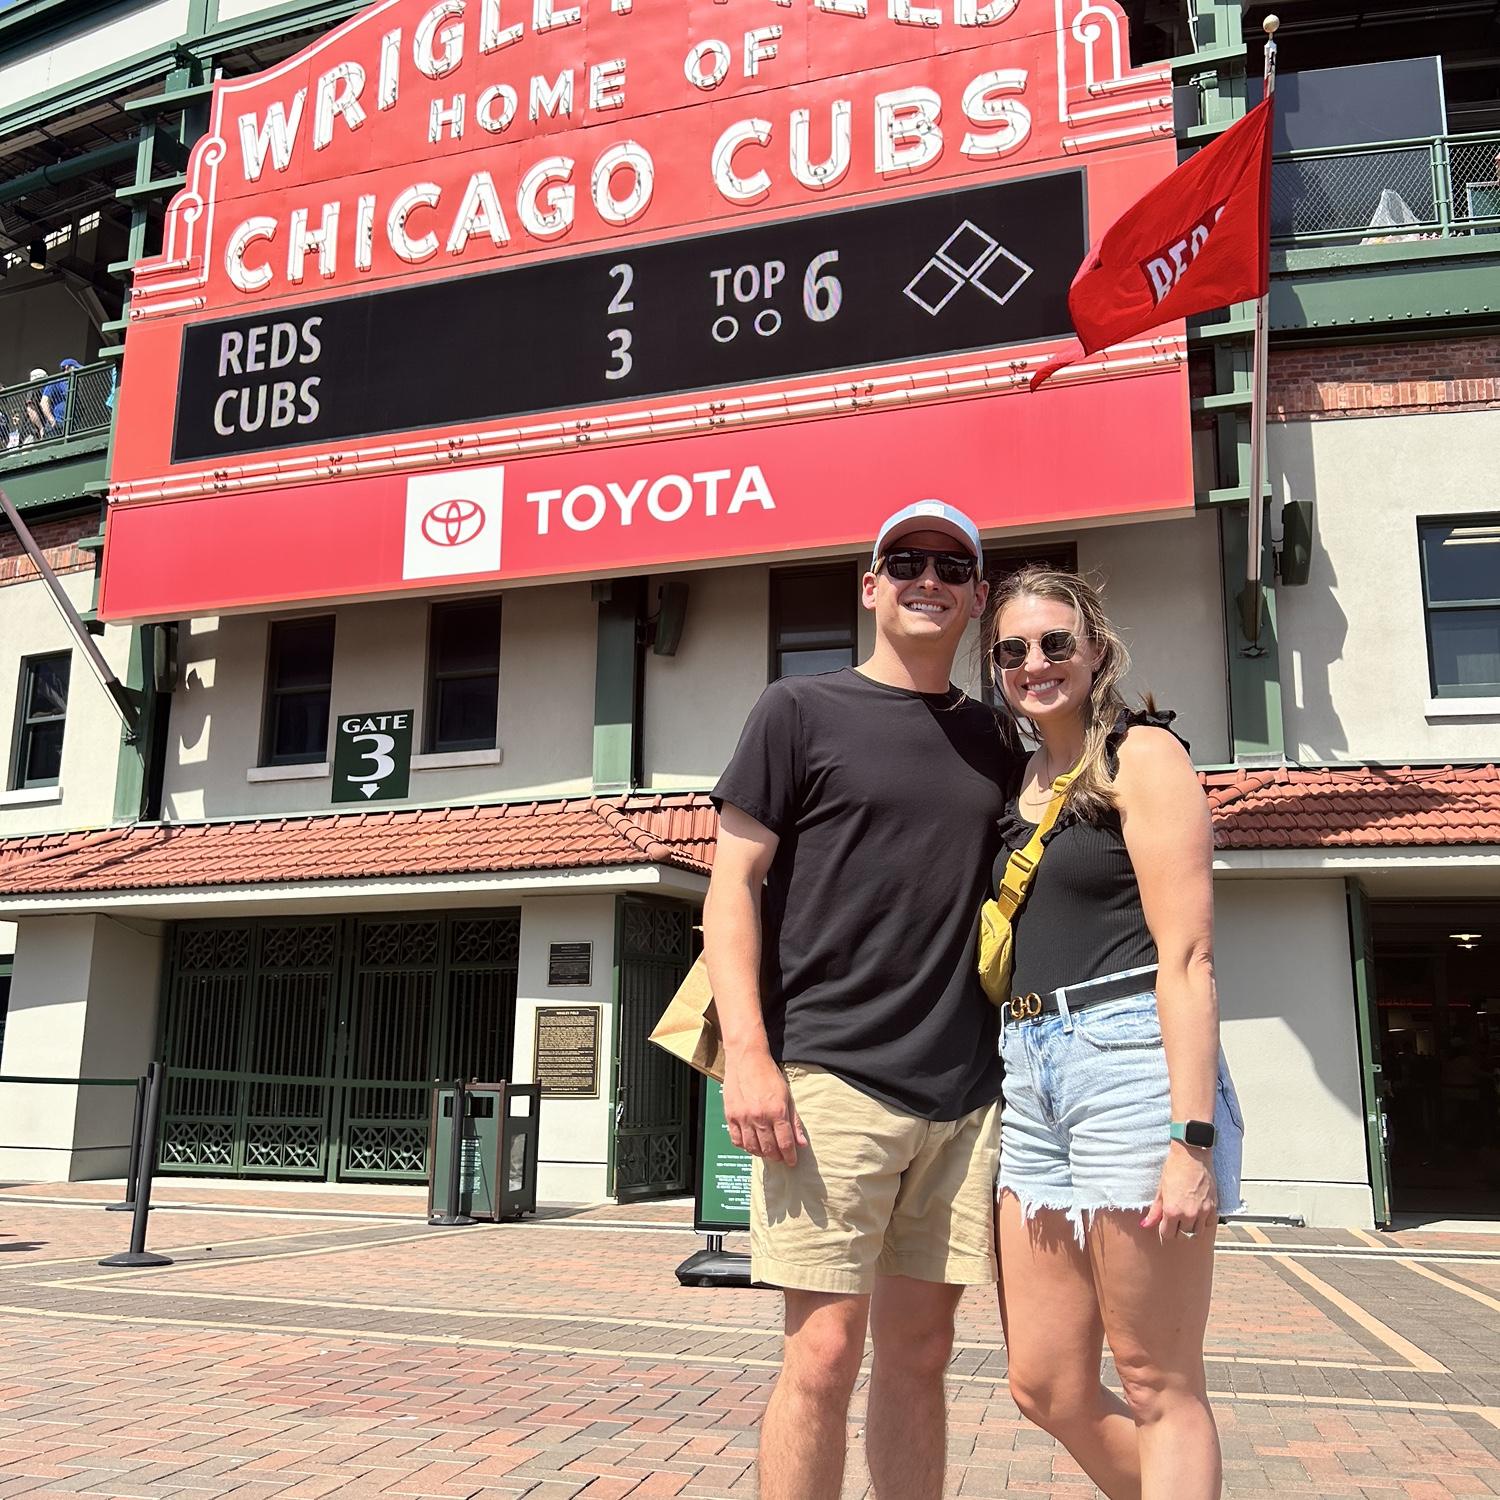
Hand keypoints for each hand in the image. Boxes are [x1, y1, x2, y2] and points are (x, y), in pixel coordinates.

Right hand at [723, 1051, 807, 1165]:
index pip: (785, 1143)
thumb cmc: (768, 1074)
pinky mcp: (730, 1115)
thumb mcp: (787, 1096)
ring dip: (761, 1153)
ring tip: (767, 1150)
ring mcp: (743, 1117)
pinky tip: (751, 1143)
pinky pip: (736, 1140)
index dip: (789, 1156)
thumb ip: (794, 1121)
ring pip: (752, 1147)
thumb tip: (801, 1143)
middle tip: (780, 1156)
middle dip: (777, 1156)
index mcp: (777, 1111)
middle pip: (769, 1148)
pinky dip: (744, 1146)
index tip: (792, 1162)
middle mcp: (760, 1117)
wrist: (747, 1058)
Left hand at [1140, 1143, 1216, 1242]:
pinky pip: (1209, 1224)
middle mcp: (1188, 1214)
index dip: (1165, 1230)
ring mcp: (1203, 1212)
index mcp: (1172, 1211)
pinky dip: (1203, 1222)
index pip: (1168, 1234)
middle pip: (1183, 1236)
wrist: (1192, 1155)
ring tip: (1186, 1218)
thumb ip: (1155, 1211)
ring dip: (1191, 1228)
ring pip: (1197, 1233)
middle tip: (1175, 1222)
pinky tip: (1198, 1213)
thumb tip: (1145, 1224)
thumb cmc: (1174, 1168)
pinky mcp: (1213, 1206)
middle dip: (1177, 1231)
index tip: (1164, 1225)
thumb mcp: (1161, 1189)